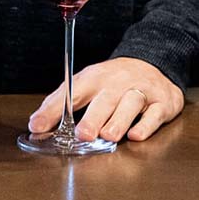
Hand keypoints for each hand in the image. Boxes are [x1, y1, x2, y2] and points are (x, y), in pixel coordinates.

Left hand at [28, 57, 183, 142]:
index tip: (37, 126)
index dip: (54, 109)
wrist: (153, 63)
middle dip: (94, 117)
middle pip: (105, 98)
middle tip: (83, 134)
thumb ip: (61, 104)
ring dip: (118, 121)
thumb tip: (36, 124)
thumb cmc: (113, 81)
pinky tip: (136, 135)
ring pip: (130, 103)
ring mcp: (141, 90)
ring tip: (108, 136)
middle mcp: (117, 82)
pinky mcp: (162, 103)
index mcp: (94, 78)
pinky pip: (154, 114)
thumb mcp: (87, 84)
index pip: (72, 91)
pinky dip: (146, 125)